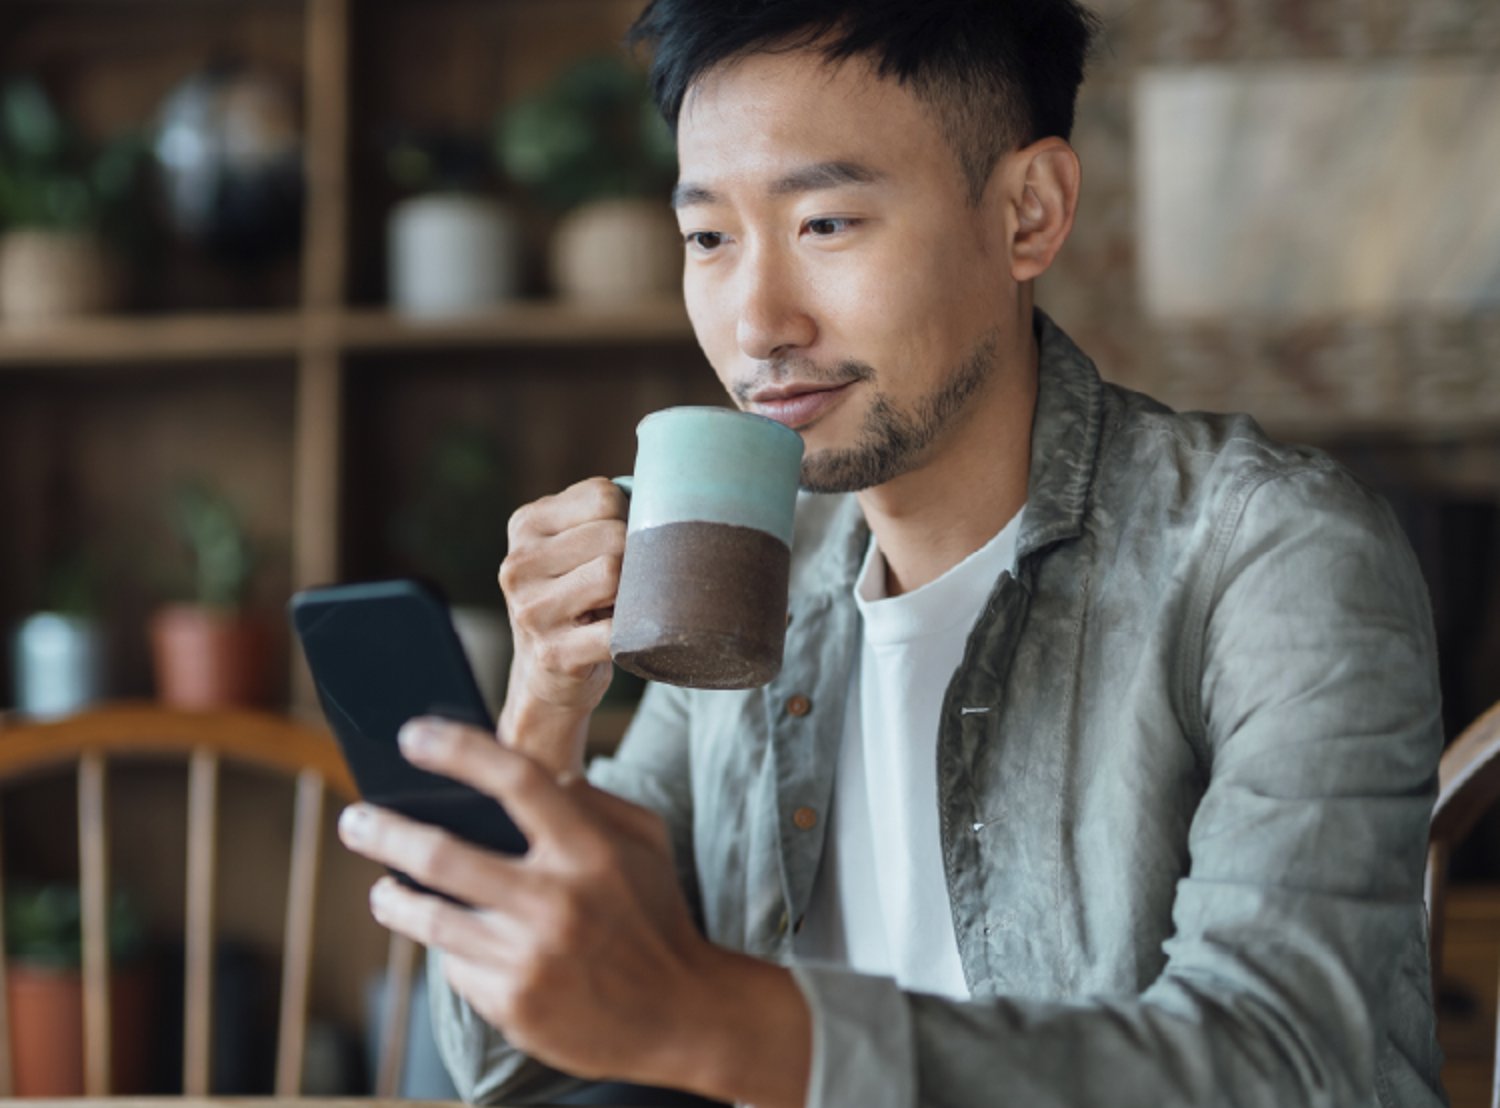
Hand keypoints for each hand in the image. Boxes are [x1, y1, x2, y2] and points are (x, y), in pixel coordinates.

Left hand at [337, 717, 740, 1090]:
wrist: (682, 1015)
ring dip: (394, 897)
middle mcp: (557, 902)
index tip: (412, 735)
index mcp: (590, 851)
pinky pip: (457, 966)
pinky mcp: (515, 1006)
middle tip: (356, 818)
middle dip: (385, 831)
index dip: (458, 750)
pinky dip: (449, 949)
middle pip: (444, 854)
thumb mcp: (646, 842)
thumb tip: (533, 774)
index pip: (515, 779)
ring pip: (432, 919)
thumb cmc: (657, 916)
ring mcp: (531, 959)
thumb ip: (592, 800)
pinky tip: (451, 940)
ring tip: (383, 887)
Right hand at [498, 477, 627, 771]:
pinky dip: (635, 631)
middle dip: (635, 556)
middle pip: (612, 534)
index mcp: (525, 526)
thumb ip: (602, 513)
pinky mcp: (553, 653)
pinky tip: (627, 634)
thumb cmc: (576, 599)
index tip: (623, 546)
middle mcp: (518, 565)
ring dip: (633, 593)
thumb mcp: (572, 547)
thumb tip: (664, 484)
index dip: (630, 517)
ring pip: (613, 573)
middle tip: (628, 583)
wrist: (547, 676)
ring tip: (621, 606)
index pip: (602, 495)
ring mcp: (530, 611)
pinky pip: (616, 629)